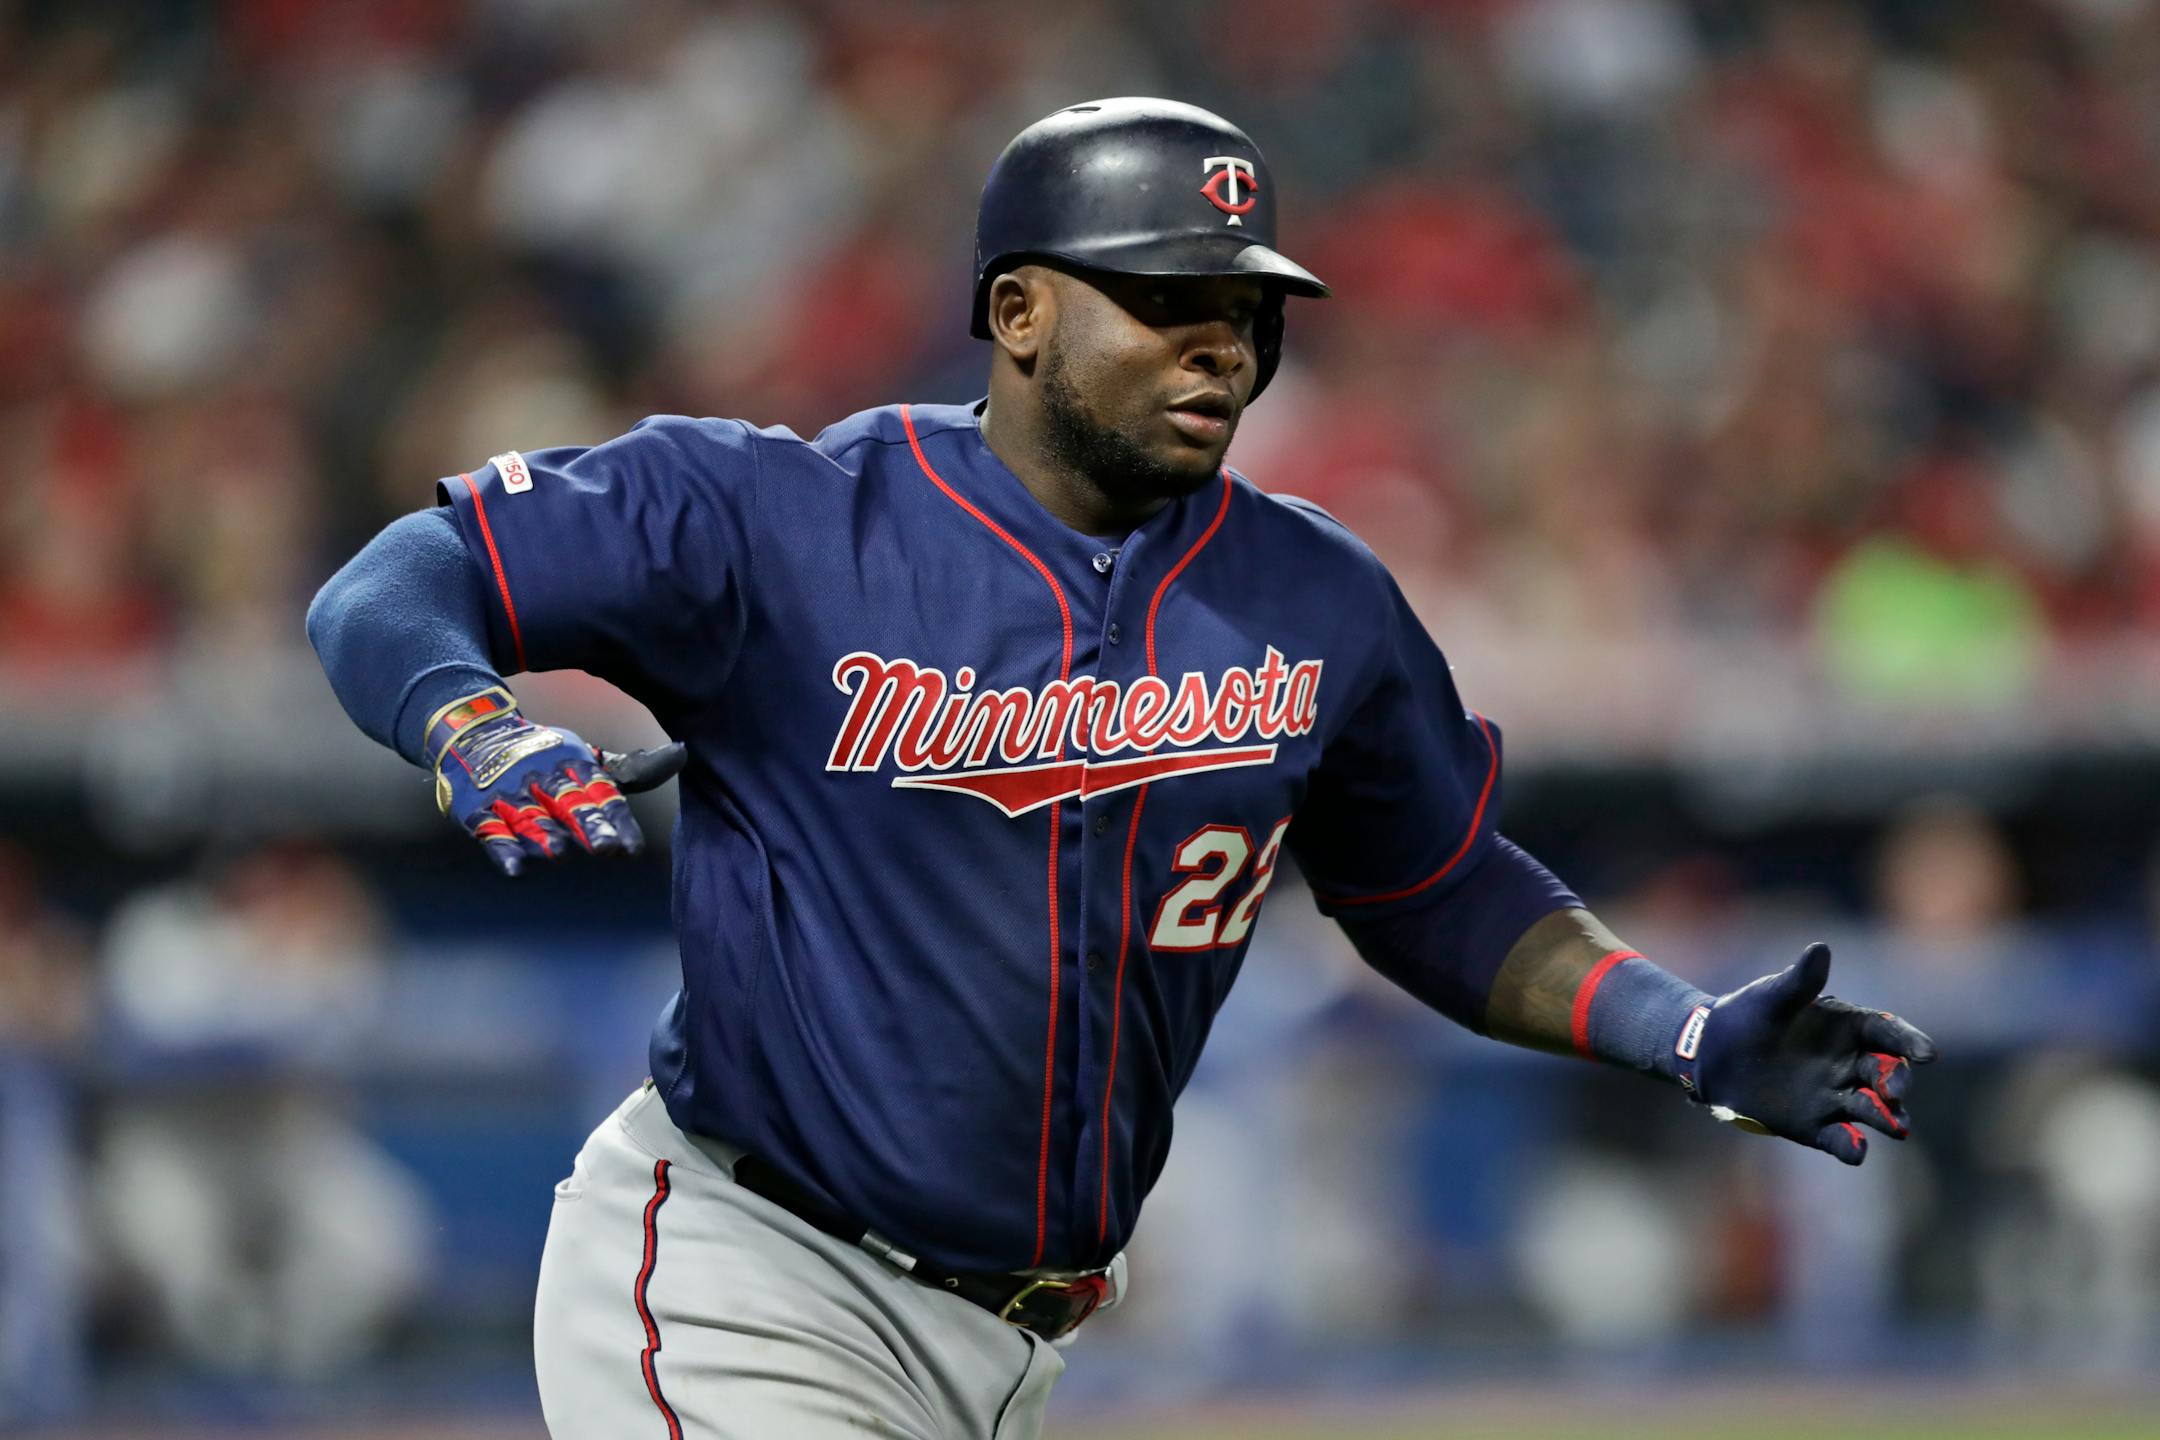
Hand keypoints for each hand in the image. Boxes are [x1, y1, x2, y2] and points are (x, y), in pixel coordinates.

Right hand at [427, 687, 687, 876]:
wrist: (476, 735)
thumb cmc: (545, 755)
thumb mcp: (588, 758)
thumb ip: (633, 770)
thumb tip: (682, 753)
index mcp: (576, 766)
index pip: (601, 794)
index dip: (617, 821)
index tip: (631, 848)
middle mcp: (544, 779)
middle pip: (568, 804)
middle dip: (587, 826)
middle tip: (605, 848)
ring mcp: (510, 796)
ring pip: (530, 819)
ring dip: (543, 836)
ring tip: (558, 853)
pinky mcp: (480, 812)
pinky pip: (492, 832)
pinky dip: (502, 850)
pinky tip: (515, 869)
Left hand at [1677, 943, 1936, 1164]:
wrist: (1712, 1052)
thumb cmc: (1749, 1015)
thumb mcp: (1773, 995)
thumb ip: (1801, 980)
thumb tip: (1820, 949)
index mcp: (1850, 1028)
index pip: (1889, 1034)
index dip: (1910, 1043)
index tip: (1926, 1054)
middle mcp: (1852, 1064)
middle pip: (1888, 1074)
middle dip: (1898, 1082)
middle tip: (1895, 1090)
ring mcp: (1837, 1097)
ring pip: (1874, 1110)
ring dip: (1888, 1118)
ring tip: (1898, 1127)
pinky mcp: (1816, 1126)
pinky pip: (1841, 1139)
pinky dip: (1852, 1147)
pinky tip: (1857, 1151)